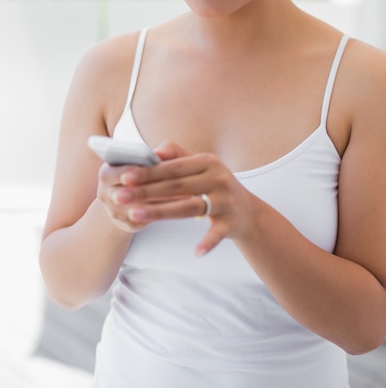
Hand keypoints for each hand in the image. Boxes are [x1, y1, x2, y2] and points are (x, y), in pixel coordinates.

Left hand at [97, 141, 254, 253]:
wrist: (247, 210)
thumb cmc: (214, 184)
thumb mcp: (200, 165)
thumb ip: (177, 155)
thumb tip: (154, 151)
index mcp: (207, 161)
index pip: (173, 167)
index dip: (148, 172)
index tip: (124, 176)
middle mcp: (217, 178)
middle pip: (176, 186)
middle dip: (146, 191)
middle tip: (120, 196)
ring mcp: (225, 201)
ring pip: (189, 208)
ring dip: (161, 212)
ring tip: (135, 216)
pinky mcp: (231, 222)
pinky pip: (217, 233)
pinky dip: (208, 242)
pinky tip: (196, 252)